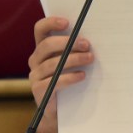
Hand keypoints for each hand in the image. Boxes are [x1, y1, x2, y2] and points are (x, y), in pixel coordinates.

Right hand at [27, 16, 94, 132]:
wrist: (62, 110)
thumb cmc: (72, 80)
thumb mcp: (74, 62)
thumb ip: (78, 49)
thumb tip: (96, 38)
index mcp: (43, 48)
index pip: (40, 29)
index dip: (51, 23)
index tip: (68, 22)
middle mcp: (36, 60)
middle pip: (46, 45)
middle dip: (68, 43)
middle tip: (87, 45)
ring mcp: (35, 75)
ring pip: (52, 63)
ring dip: (74, 59)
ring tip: (90, 59)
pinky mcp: (39, 91)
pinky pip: (54, 81)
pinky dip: (69, 77)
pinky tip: (82, 76)